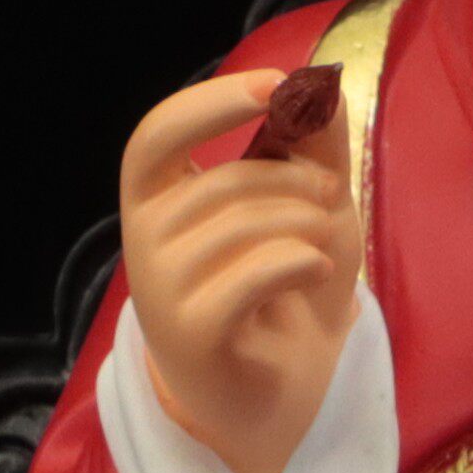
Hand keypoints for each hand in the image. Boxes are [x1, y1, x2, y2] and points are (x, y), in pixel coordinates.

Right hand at [116, 69, 361, 472]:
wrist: (286, 392)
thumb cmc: (288, 291)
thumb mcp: (313, 206)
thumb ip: (313, 144)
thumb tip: (321, 80)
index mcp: (156, 198)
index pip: (155, 133)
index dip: (211, 103)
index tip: (276, 85)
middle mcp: (142, 240)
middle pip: (222, 181)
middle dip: (293, 181)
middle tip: (330, 196)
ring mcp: (159, 290)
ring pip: (241, 227)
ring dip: (304, 227)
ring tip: (322, 245)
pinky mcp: (190, 335)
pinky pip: (252, 274)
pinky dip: (299, 263)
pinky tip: (316, 271)